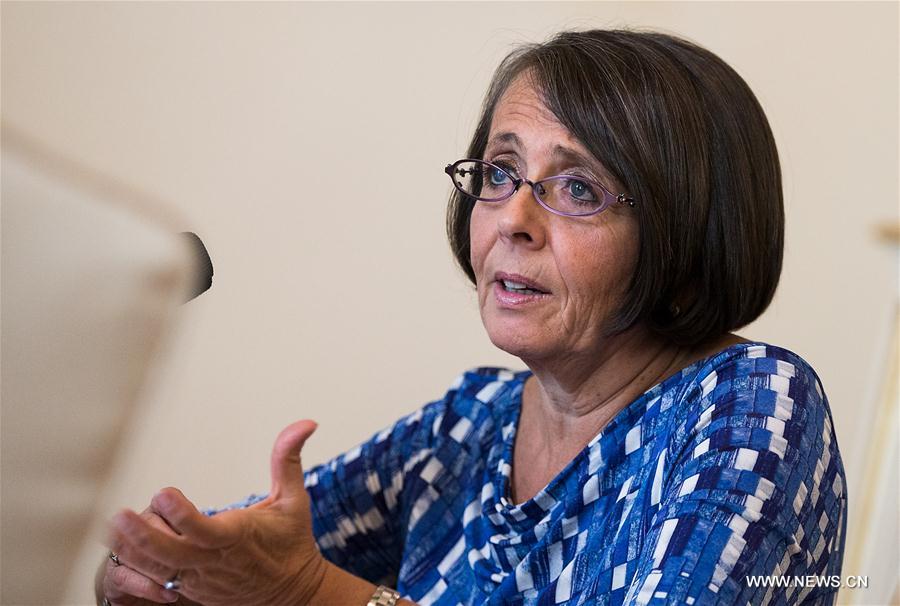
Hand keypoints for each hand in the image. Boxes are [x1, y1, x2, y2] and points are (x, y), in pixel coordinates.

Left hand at [105, 420, 325, 605]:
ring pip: (158, 569)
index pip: (203, 529)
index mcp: (238, 537)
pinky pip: (158, 581)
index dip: (180, 513)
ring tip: (114, 527)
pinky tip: (123, 547)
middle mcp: (215, 561)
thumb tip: (306, 423)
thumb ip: (288, 459)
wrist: (293, 594)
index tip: (163, 492)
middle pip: (170, 553)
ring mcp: (200, 579)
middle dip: (142, 535)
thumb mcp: (294, 498)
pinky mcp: (192, 590)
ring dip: (133, 549)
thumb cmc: (291, 542)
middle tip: (120, 515)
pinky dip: (140, 566)